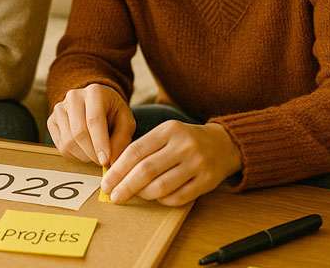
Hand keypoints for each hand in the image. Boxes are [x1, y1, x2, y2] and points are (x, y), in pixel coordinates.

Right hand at [47, 83, 134, 166]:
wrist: (96, 104)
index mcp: (95, 92)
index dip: (99, 143)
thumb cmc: (113, 113)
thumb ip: (121, 140)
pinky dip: (74, 154)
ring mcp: (60, 108)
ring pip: (68, 141)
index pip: (94, 120)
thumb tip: (110, 160)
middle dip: (91, 153)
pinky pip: (60, 145)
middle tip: (102, 162)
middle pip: (79, 132)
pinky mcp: (51, 120)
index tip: (105, 161)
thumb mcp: (126, 122)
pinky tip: (84, 150)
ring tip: (95, 154)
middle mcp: (74, 97)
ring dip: (83, 156)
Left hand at [102, 121, 241, 205]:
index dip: (117, 169)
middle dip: (126, 186)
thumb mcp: (166, 133)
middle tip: (114, 197)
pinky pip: (178, 198)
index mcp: (169, 130)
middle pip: (146, 171)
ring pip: (161, 187)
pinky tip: (157, 197)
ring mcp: (197, 164)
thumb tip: (114, 172)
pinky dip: (163, 200)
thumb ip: (144, 148)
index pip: (136, 151)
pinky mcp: (207, 181)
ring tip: (136, 195)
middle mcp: (183, 145)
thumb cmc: (186, 140)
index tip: (106, 183)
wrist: (224, 144)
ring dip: (143, 194)